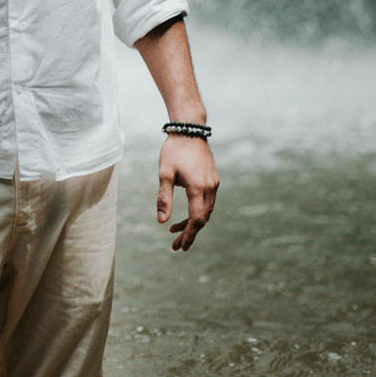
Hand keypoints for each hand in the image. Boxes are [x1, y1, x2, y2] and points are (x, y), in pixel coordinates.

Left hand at [157, 135, 217, 250]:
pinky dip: (198, 211)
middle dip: (190, 233)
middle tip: (176, 245)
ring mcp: (214, 183)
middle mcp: (210, 188)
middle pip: (203, 218)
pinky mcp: (213, 179)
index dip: (189, 234)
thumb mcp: (164, 174)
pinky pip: (208, 202)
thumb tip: (161, 221)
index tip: (180, 246)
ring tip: (176, 231)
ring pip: (206, 211)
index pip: (196, 219)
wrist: (189, 129)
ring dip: (193, 223)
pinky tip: (186, 215)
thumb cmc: (174, 151)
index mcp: (198, 188)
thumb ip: (164, 198)